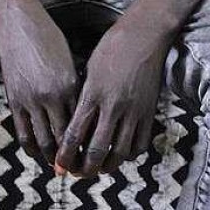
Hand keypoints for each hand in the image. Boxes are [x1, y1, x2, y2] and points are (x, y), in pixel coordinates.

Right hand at [0, 6, 79, 167]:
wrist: (18, 23)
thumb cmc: (48, 37)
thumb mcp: (68, 62)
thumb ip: (74, 88)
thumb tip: (80, 113)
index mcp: (71, 86)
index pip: (83, 125)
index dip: (89, 144)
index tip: (94, 155)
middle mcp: (52, 96)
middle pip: (65, 139)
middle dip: (73, 159)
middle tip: (79, 170)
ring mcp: (31, 100)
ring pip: (44, 142)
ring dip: (52, 159)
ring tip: (59, 167)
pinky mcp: (14, 100)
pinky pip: (23, 134)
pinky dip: (32, 149)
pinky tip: (38, 153)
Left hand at [54, 20, 172, 179]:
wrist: (144, 34)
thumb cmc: (112, 46)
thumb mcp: (90, 69)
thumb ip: (84, 97)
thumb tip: (75, 122)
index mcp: (93, 94)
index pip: (74, 134)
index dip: (64, 155)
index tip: (59, 166)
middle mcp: (113, 106)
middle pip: (96, 151)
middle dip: (84, 169)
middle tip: (76, 174)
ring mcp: (134, 111)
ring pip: (119, 153)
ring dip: (106, 167)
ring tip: (97, 169)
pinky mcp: (150, 113)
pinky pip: (140, 145)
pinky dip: (129, 156)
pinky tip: (120, 155)